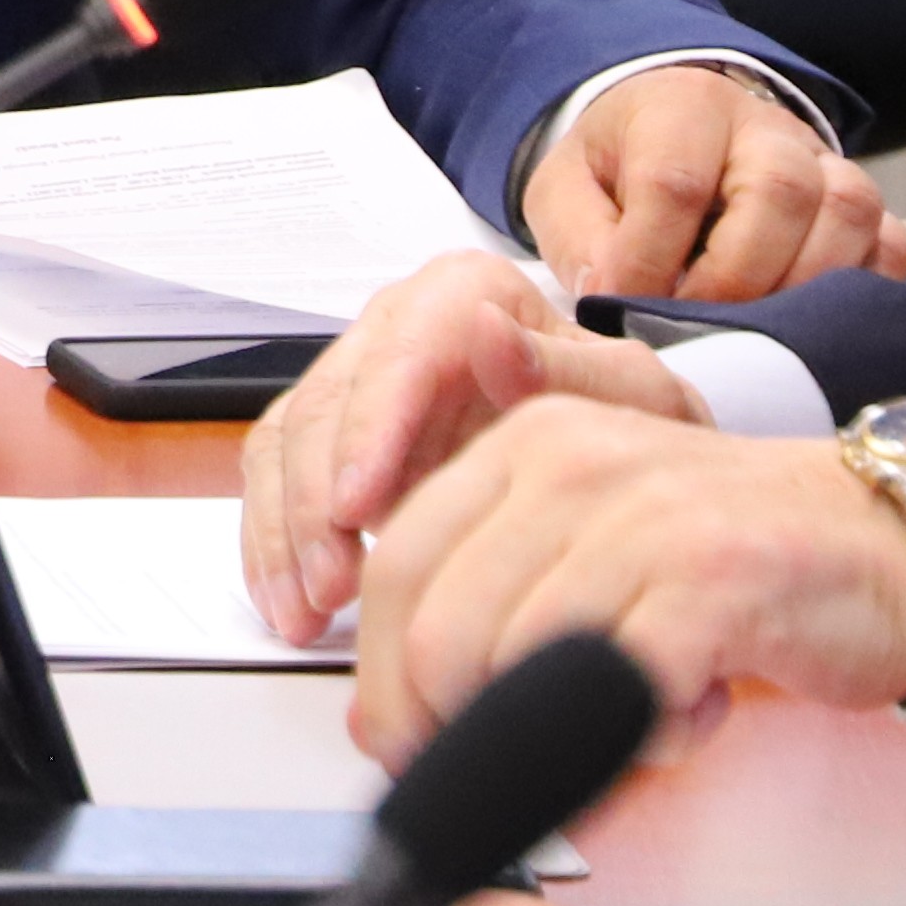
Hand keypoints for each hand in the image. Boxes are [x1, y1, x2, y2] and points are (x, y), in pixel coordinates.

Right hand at [241, 251, 714, 645]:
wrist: (620, 461)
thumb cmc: (627, 426)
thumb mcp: (633, 398)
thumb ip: (567, 372)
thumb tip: (486, 332)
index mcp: (463, 295)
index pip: (396, 356)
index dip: (368, 432)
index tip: (356, 507)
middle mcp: (393, 327)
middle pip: (324, 403)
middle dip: (314, 502)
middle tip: (333, 584)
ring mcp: (356, 384)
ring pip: (284, 444)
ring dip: (284, 534)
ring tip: (308, 610)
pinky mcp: (330, 439)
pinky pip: (273, 480)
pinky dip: (272, 547)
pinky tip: (292, 603)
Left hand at [342, 399, 905, 772]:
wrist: (901, 543)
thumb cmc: (740, 557)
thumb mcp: (593, 546)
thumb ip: (488, 600)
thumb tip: (380, 714)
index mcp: (523, 446)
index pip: (397, 569)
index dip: (385, 681)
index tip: (402, 746)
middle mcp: (572, 463)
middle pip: (441, 629)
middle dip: (454, 730)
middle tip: (507, 777)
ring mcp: (644, 517)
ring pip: (522, 663)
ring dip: (563, 738)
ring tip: (630, 729)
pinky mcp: (716, 580)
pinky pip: (628, 689)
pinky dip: (644, 740)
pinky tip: (686, 724)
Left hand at [523, 69, 905, 299]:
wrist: (672, 138)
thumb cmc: (618, 171)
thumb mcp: (566, 189)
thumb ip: (578, 236)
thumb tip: (610, 297)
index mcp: (683, 107)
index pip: (676, 182)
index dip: (648, 257)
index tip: (618, 306)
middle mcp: (769, 128)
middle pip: (780, 191)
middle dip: (732, 277)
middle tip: (690, 324)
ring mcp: (829, 165)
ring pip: (847, 214)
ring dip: (798, 288)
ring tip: (746, 331)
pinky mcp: (867, 210)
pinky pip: (890, 248)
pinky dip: (859, 295)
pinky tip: (808, 328)